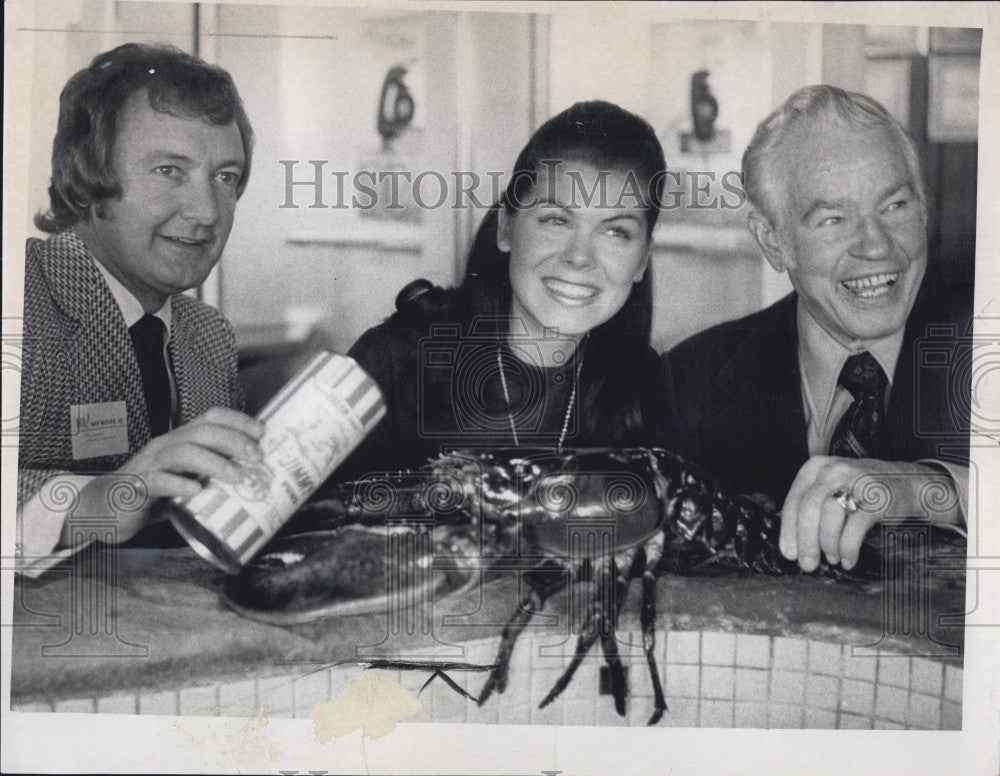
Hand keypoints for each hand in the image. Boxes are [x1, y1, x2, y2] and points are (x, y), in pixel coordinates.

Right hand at [70, 407, 265, 543]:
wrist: (102, 509)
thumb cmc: (151, 493)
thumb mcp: (184, 477)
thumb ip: (209, 473)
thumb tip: (252, 476)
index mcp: (179, 440)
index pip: (209, 418)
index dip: (237, 420)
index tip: (263, 431)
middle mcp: (165, 446)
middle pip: (201, 432)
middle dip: (233, 441)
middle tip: (257, 457)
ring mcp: (150, 465)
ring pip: (183, 452)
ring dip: (214, 462)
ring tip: (237, 476)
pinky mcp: (137, 488)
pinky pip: (158, 481)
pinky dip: (179, 484)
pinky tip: (197, 492)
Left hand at [779, 456, 961, 571]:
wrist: (908, 483)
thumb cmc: (861, 491)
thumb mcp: (831, 488)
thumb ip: (810, 509)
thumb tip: (792, 547)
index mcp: (815, 467)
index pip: (794, 500)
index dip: (789, 530)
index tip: (789, 554)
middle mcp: (833, 470)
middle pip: (809, 508)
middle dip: (806, 541)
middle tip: (807, 564)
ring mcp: (856, 481)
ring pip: (829, 516)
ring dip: (828, 544)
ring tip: (832, 559)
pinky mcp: (876, 498)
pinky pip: (855, 527)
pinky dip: (848, 548)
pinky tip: (847, 560)